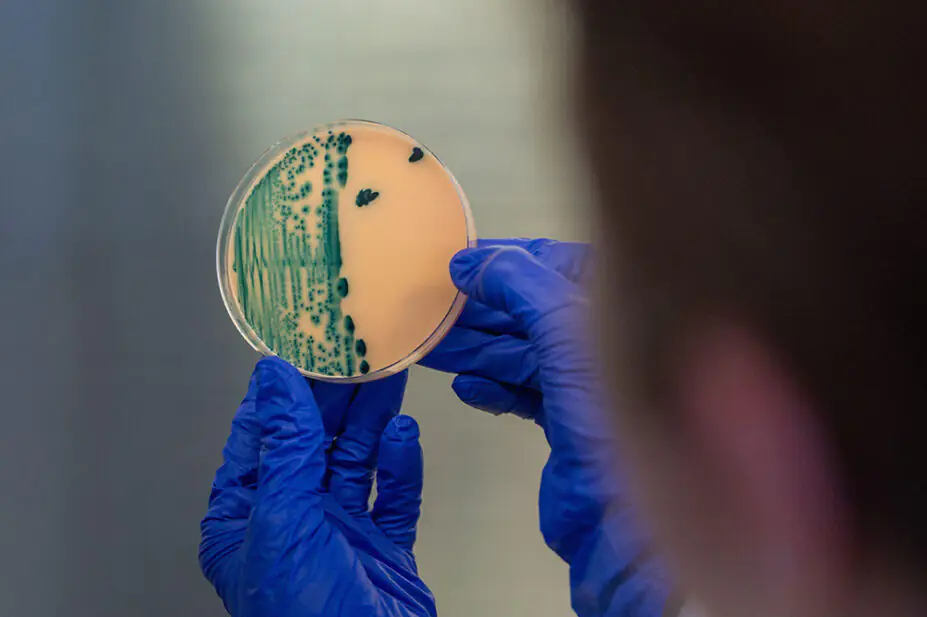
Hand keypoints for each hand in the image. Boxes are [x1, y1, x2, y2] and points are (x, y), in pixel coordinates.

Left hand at [199, 357, 434, 616]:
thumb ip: (286, 447)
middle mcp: (291, 519)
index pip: (260, 437)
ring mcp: (338, 533)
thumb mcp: (284, 520)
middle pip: (313, 442)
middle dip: (336, 397)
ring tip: (389, 374)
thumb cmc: (305, 616)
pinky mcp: (381, 548)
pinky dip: (400, 465)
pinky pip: (393, 496)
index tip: (300, 344)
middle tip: (357, 350)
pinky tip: (404, 436)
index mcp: (246, 517)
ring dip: (372, 420)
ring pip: (355, 460)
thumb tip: (275, 381)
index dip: (280, 390)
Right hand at [421, 239, 676, 616]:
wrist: (623, 524)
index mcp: (618, 310)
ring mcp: (586, 386)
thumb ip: (523, 288)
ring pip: (521, 353)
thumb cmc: (611, 420)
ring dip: (476, 348)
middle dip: (480, 308)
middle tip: (431, 305)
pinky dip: (493, 388)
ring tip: (431, 345)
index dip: (507, 260)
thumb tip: (473, 261)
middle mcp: (604, 342)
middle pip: (531, 309)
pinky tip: (464, 389)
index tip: (459, 261)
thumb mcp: (568, 336)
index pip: (557, 262)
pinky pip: (522, 393)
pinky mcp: (567, 426)